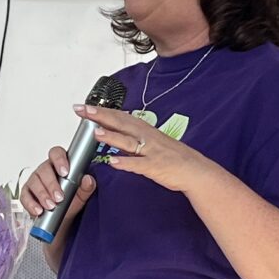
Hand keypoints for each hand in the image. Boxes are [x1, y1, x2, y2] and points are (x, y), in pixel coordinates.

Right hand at [19, 145, 97, 225]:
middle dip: (51, 184)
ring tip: (51, 206)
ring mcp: (34, 181)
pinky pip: (25, 196)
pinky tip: (38, 210)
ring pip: (34, 182)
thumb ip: (86, 187)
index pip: (56, 153)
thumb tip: (88, 180)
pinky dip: (31, 204)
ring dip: (42, 195)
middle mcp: (45, 170)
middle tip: (59, 197)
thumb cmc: (70, 201)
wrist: (62, 218)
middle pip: (44, 170)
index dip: (59, 160)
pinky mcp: (26, 193)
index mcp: (59, 165)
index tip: (65, 172)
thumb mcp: (81, 195)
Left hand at [77, 104, 210, 196]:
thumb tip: (116, 132)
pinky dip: (126, 163)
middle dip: (101, 116)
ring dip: (112, 136)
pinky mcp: (156, 167)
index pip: (120, 117)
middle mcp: (148, 137)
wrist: (197, 170)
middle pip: (122, 123)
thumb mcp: (153, 143)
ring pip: (129, 142)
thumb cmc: (175, 158)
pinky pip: (139, 164)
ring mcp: (152, 151)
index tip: (84, 107)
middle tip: (82, 110)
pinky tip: (113, 162)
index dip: (102, 111)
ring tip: (95, 132)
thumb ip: (134, 138)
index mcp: (146, 131)